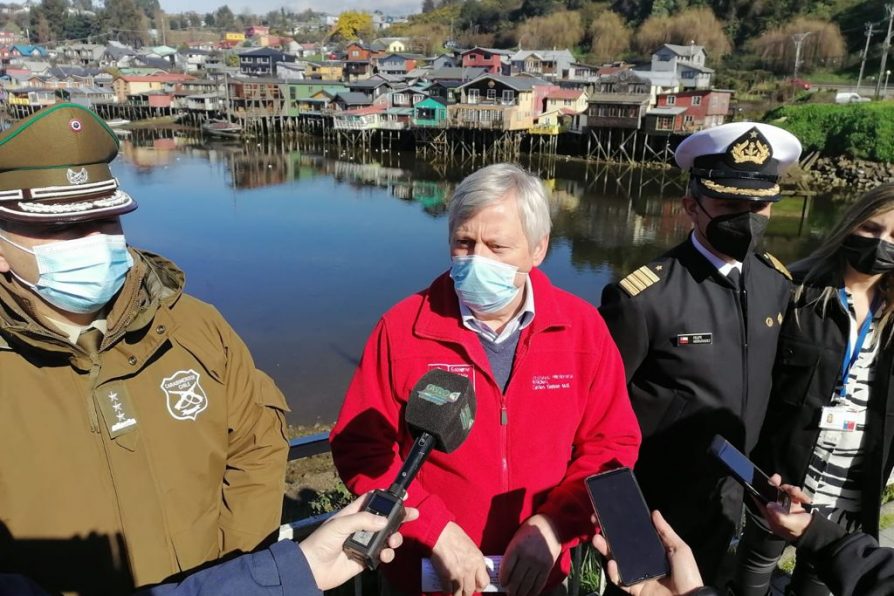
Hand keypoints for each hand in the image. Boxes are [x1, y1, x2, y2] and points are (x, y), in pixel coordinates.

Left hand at [298, 493, 418, 590]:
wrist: (312, 569)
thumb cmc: (321, 542)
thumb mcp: (340, 524)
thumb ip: (363, 520)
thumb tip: (384, 520)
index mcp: (352, 514)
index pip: (371, 501)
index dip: (385, 496)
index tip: (401, 494)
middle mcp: (360, 527)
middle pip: (384, 518)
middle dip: (399, 516)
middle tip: (413, 514)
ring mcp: (364, 543)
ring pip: (386, 537)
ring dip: (394, 537)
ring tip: (394, 541)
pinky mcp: (366, 558)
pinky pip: (382, 554)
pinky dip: (387, 554)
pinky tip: (385, 554)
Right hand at [431, 521, 489, 595]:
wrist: (439, 532)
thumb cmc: (452, 534)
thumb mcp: (469, 546)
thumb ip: (472, 558)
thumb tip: (472, 569)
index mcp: (478, 560)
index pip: (484, 582)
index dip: (478, 586)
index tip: (473, 585)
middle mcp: (470, 569)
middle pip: (470, 591)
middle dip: (466, 592)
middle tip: (462, 590)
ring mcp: (458, 574)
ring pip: (459, 593)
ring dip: (456, 594)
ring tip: (453, 591)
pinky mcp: (446, 576)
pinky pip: (447, 590)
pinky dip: (446, 591)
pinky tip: (445, 588)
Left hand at [500, 514, 561, 595]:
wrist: (550, 526)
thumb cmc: (529, 532)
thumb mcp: (516, 539)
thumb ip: (511, 555)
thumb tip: (505, 573)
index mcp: (517, 548)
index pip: (507, 568)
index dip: (504, 579)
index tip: (503, 584)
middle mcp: (527, 556)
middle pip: (517, 579)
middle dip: (512, 590)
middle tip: (510, 594)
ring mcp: (538, 562)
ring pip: (528, 584)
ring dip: (521, 593)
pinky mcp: (547, 566)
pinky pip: (539, 583)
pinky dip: (534, 591)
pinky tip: (530, 594)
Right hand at [592, 511, 702, 595]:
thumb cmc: (687, 573)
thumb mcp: (679, 549)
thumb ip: (666, 532)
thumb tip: (654, 512)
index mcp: (653, 552)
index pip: (634, 537)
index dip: (622, 527)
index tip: (611, 515)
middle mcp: (642, 562)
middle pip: (620, 547)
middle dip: (607, 535)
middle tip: (596, 522)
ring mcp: (636, 575)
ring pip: (616, 561)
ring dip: (605, 550)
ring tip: (597, 539)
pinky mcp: (633, 588)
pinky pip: (619, 580)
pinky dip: (613, 572)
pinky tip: (612, 563)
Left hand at [759, 473, 813, 541]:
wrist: (817, 532)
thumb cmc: (802, 530)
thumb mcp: (790, 524)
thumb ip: (779, 516)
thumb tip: (770, 505)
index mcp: (772, 516)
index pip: (761, 502)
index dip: (759, 492)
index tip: (760, 482)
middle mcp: (777, 510)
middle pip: (772, 494)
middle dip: (774, 485)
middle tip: (777, 478)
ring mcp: (786, 506)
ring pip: (783, 492)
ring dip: (790, 489)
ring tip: (797, 492)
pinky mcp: (794, 503)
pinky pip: (794, 494)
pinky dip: (800, 494)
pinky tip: (805, 500)